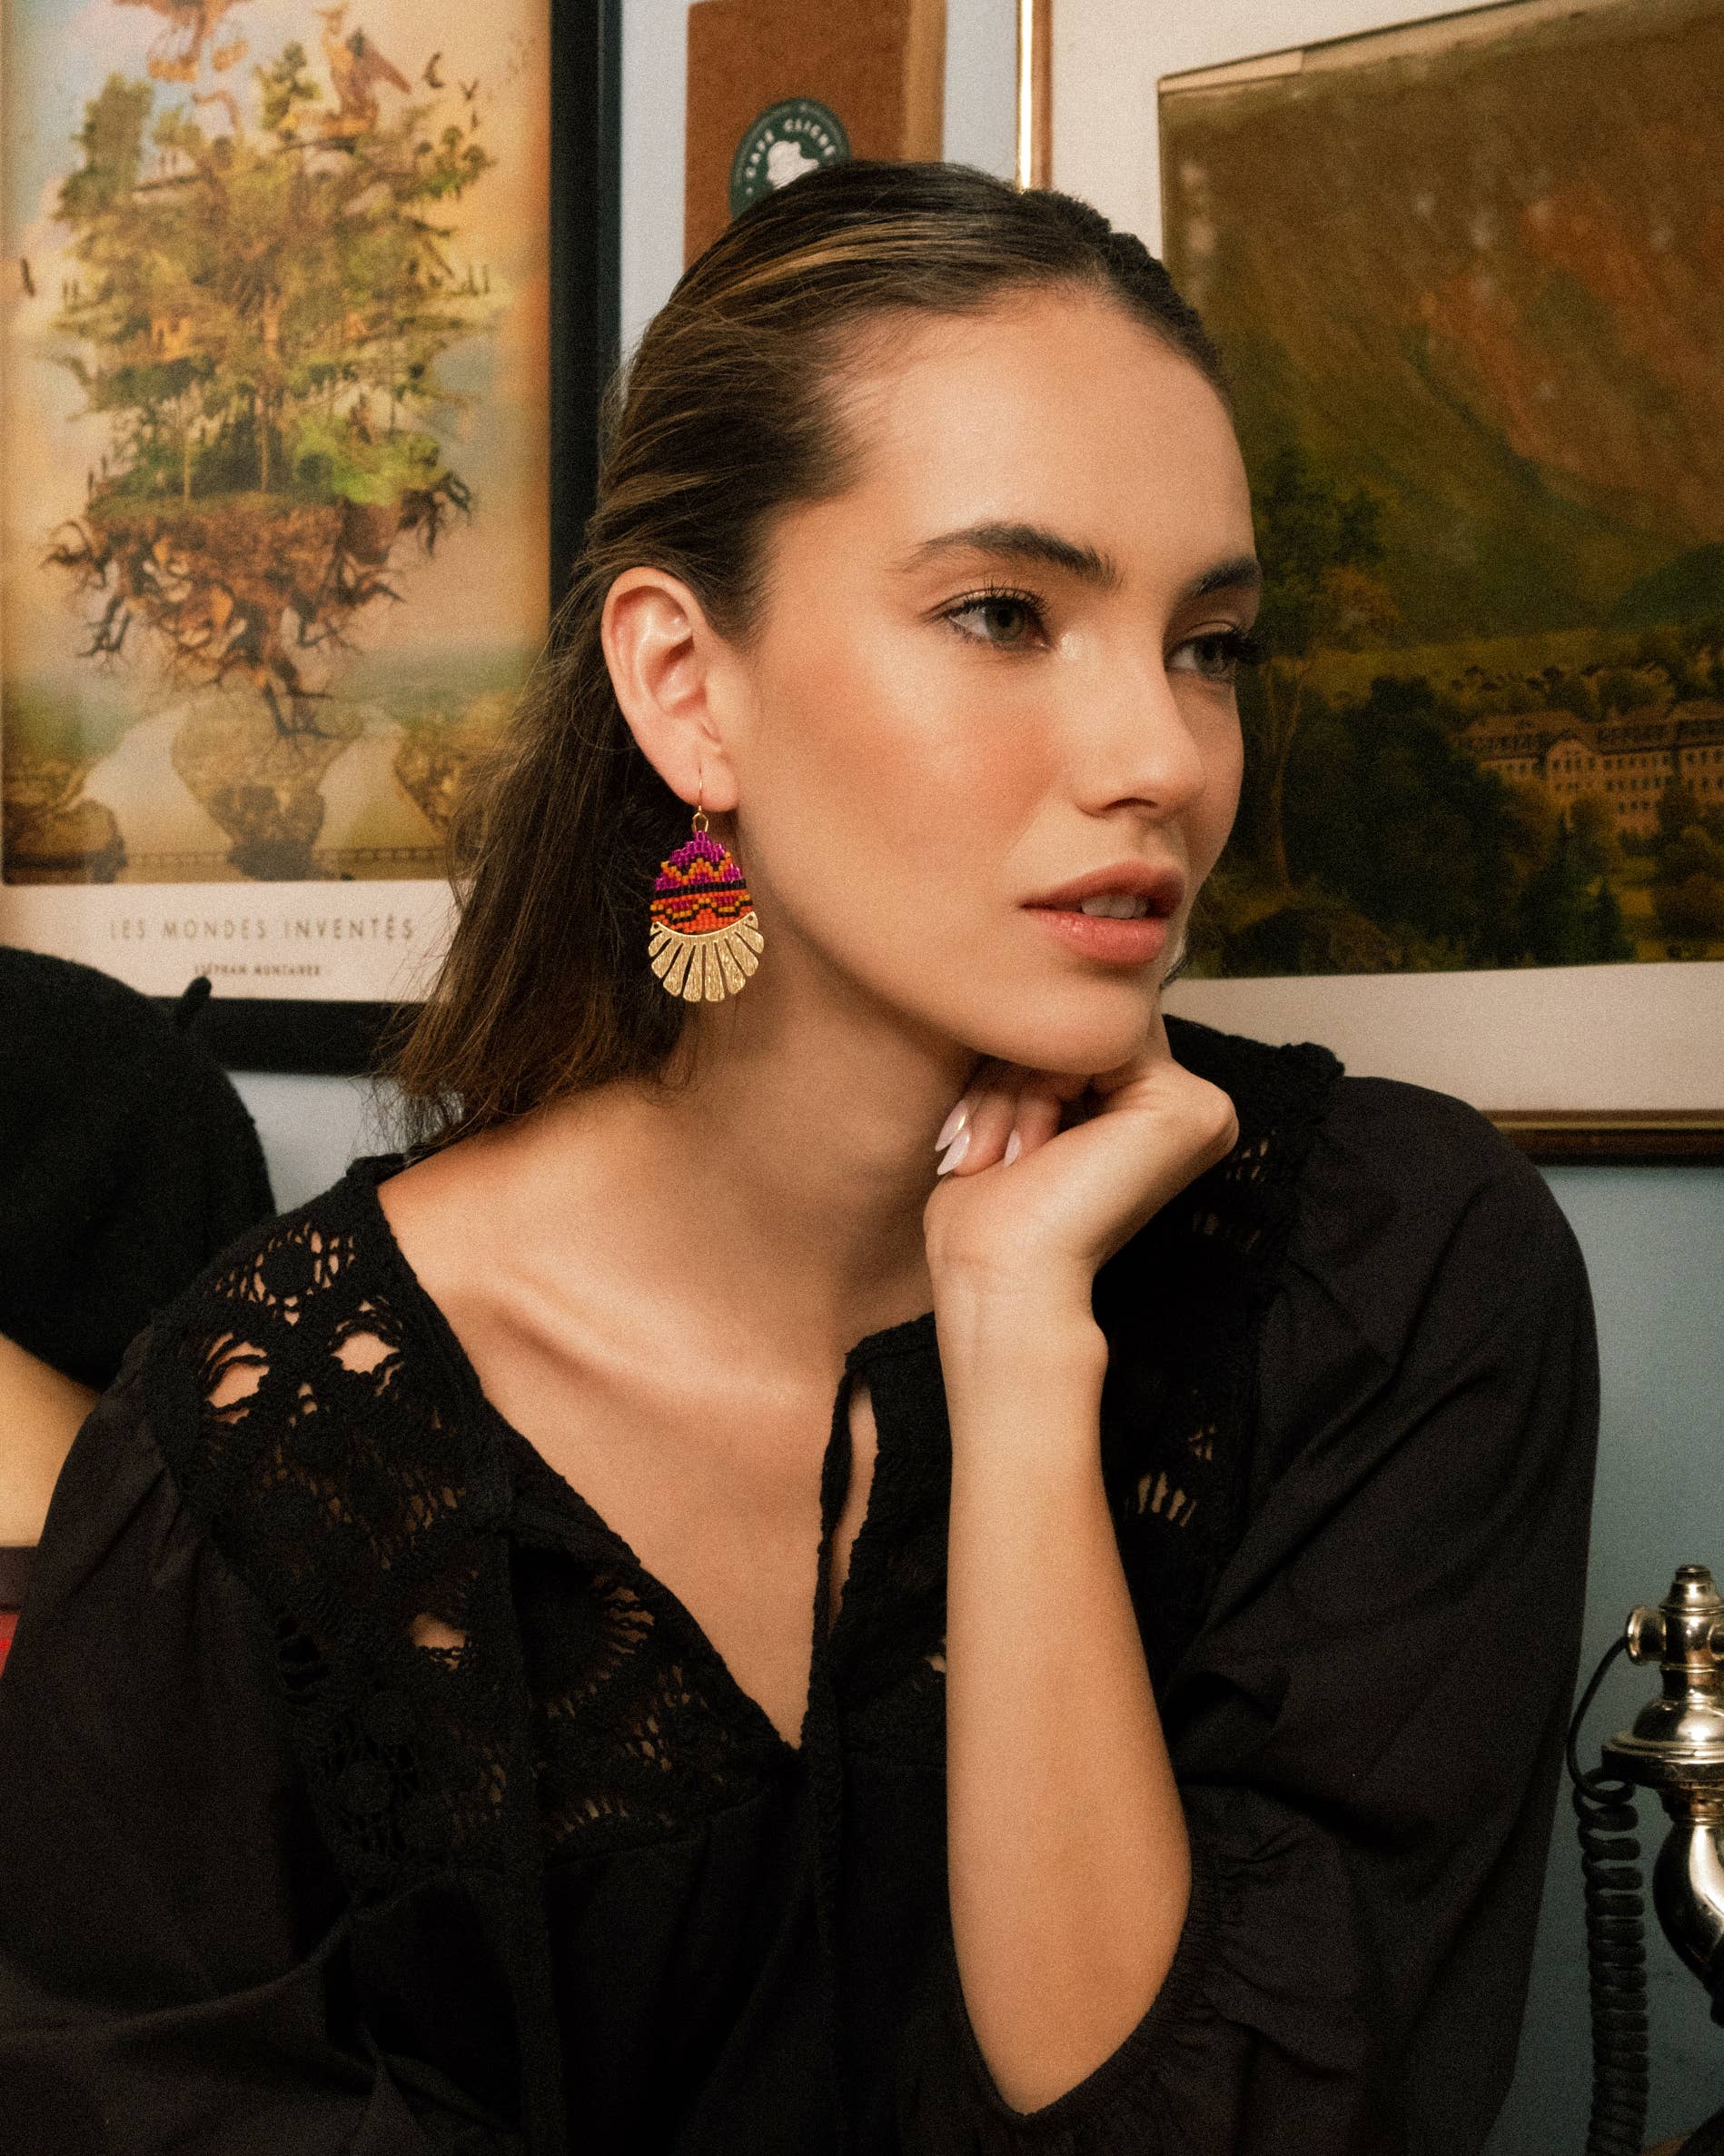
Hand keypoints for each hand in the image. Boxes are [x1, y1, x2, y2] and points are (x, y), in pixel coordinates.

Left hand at [923, 1005, 1237, 1318]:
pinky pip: (1095, 1042)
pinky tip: (1034, 1149)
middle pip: (1080, 1027)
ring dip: (1015, 1085)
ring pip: (1081, 1032)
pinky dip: (1041, 1085)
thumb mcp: (1010, 1112)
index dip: (1012, 1065)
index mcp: (1149, 1113)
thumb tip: (1018, 989)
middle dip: (1010, 1073)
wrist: (1001, 1279)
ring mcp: (1197, 1105)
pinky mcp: (1189, 1107)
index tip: (969, 1141)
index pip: (1075, 1034)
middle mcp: (1184, 1107)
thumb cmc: (990, 1219)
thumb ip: (1036, 1054)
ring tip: (1000, 1156)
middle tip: (979, 1151)